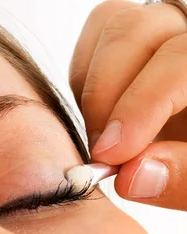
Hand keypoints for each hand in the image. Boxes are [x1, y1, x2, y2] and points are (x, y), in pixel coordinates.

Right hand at [70, 0, 186, 210]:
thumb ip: (184, 177)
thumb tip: (131, 178)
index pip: (177, 60)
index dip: (140, 105)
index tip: (113, 154)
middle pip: (134, 31)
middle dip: (106, 96)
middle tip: (104, 155)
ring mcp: (161, 36)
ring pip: (109, 28)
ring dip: (91, 91)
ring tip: (102, 144)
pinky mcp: (132, 51)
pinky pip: (93, 46)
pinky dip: (84, 88)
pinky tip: (100, 128)